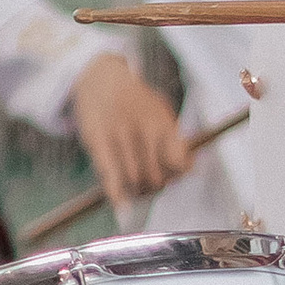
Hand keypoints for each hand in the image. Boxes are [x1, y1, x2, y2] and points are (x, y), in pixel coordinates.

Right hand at [68, 52, 194, 216]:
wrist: (100, 77)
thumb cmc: (135, 100)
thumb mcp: (160, 110)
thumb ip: (174, 140)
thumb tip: (188, 170)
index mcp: (161, 120)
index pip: (179, 160)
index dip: (180, 174)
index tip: (177, 175)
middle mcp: (140, 127)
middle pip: (156, 175)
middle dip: (157, 185)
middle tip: (154, 183)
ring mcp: (118, 133)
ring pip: (134, 180)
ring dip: (138, 192)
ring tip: (138, 189)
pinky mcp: (97, 140)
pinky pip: (109, 174)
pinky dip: (117, 196)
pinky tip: (122, 208)